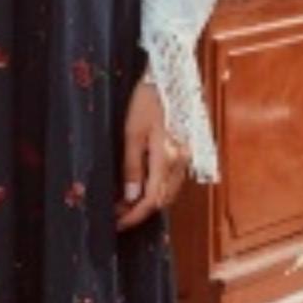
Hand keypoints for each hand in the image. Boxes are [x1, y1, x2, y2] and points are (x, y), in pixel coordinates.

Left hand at [114, 78, 188, 230]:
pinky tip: (141, 186)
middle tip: (116, 214)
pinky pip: (172, 180)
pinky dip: (156, 189)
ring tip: (124, 203)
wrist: (169, 78)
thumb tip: (129, 197)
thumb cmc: (147, 101)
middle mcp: (181, 162)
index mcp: (167, 159)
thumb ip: (131, 167)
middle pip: (162, 200)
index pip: (151, 200)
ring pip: (168, 192)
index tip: (117, 224)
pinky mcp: (185, 152)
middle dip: (139, 212)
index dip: (134, 216)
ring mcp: (185, 158)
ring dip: (148, 202)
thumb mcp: (132, 133)